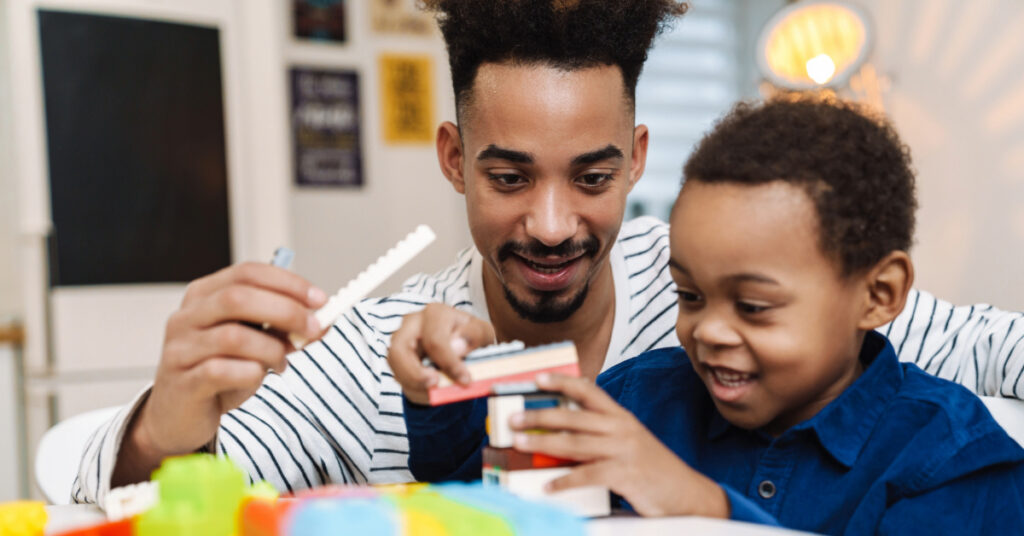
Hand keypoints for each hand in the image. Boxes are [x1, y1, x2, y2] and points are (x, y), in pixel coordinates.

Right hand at [112, 262, 328, 485]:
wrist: (179, 415)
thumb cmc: (219, 371)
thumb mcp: (253, 342)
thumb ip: (282, 328)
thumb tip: (323, 321)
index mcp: (204, 295)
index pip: (247, 273)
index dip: (287, 282)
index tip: (320, 298)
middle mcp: (187, 317)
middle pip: (238, 298)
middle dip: (285, 311)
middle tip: (314, 328)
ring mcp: (180, 349)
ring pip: (233, 336)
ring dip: (270, 349)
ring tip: (281, 363)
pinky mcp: (182, 382)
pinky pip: (221, 371)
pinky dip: (250, 373)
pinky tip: (257, 378)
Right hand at [387, 303, 495, 403]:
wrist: (459, 345)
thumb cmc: (468, 337)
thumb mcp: (482, 333)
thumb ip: (474, 335)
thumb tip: (457, 346)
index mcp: (435, 313)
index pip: (435, 339)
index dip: (449, 362)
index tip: (465, 379)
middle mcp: (412, 322)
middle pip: (401, 348)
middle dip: (416, 373)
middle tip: (435, 385)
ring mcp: (400, 339)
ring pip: (394, 362)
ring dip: (412, 381)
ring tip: (432, 390)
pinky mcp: (396, 357)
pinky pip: (397, 374)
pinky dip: (412, 386)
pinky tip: (429, 390)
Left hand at [509, 373, 729, 517]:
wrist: (688, 494)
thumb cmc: (652, 469)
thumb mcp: (629, 442)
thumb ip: (601, 434)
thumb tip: (562, 432)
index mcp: (621, 417)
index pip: (589, 390)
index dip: (562, 382)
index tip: (537, 378)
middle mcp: (621, 428)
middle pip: (574, 416)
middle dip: (540, 415)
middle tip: (514, 418)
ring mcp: (623, 450)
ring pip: (575, 443)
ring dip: (543, 443)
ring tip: (520, 443)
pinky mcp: (625, 474)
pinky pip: (587, 475)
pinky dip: (564, 481)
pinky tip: (548, 486)